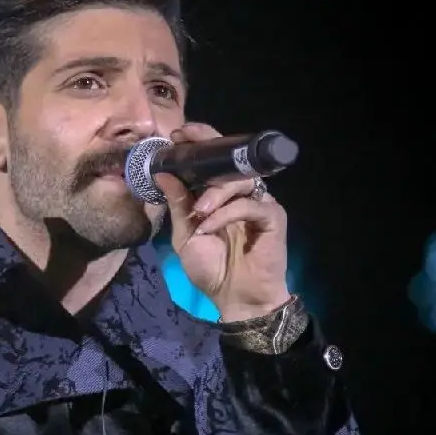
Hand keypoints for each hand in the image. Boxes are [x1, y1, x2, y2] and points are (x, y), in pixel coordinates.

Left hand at [155, 122, 289, 321]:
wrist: (234, 299)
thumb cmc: (211, 270)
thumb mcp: (186, 236)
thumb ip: (178, 205)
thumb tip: (162, 173)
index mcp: (219, 196)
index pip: (213, 162)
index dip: (200, 143)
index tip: (178, 135)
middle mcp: (240, 195)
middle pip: (230, 162)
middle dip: (208, 150)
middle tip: (186, 145)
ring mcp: (258, 203)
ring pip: (239, 181)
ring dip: (214, 192)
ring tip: (199, 211)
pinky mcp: (273, 216)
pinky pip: (249, 204)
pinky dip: (226, 213)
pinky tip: (210, 226)